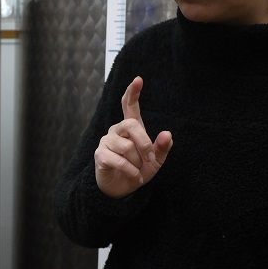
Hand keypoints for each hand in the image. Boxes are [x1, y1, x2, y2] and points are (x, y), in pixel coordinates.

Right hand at [94, 76, 172, 198]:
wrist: (123, 189)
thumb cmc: (139, 170)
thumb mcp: (155, 161)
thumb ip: (162, 148)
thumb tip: (167, 134)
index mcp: (131, 128)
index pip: (129, 105)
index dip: (132, 92)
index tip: (138, 79)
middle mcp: (116, 130)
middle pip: (131, 124)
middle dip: (144, 143)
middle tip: (150, 159)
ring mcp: (106, 141)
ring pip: (126, 146)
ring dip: (137, 162)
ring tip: (138, 170)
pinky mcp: (100, 155)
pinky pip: (118, 160)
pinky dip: (130, 171)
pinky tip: (133, 176)